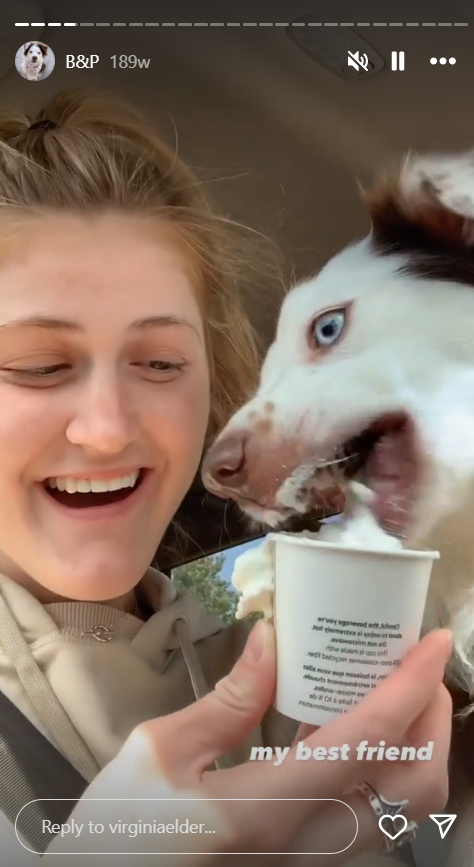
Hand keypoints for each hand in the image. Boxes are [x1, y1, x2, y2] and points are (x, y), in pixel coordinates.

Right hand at [45, 622, 451, 865]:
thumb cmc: (121, 830)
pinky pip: (375, 817)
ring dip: (419, 746)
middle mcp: (308, 845)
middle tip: (417, 667)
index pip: (369, 740)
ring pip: (404, 812)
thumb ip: (228, 699)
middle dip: (433, 720)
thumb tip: (273, 639)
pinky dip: (389, 769)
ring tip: (398, 690)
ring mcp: (313, 862)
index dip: (411, 684)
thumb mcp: (160, 752)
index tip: (432, 640)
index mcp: (268, 809)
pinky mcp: (307, 863)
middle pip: (414, 789)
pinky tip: (356, 729)